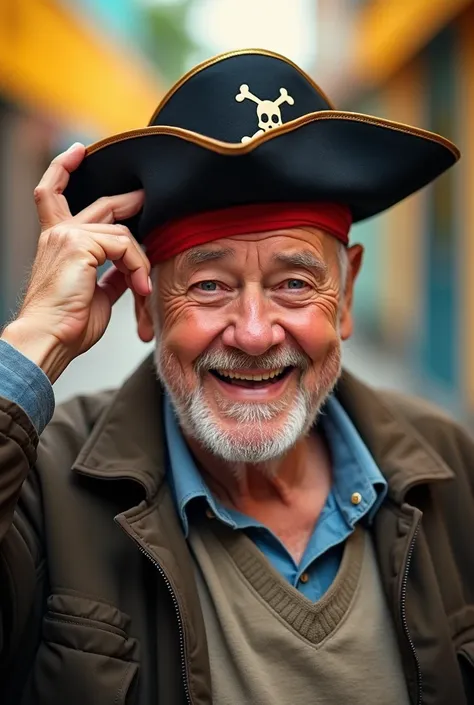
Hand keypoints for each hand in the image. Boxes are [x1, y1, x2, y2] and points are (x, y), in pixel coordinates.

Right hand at [1, 143, 149, 381]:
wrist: (50, 338)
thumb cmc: (68, 324)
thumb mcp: (96, 293)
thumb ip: (111, 275)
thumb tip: (129, 271)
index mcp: (56, 242)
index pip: (53, 194)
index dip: (63, 168)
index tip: (77, 152)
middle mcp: (58, 233)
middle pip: (101, 204)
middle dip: (130, 201)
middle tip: (149, 199)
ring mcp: (67, 235)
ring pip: (121, 232)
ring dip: (140, 260)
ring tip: (144, 287)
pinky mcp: (79, 244)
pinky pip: (124, 245)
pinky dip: (138, 266)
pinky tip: (141, 287)